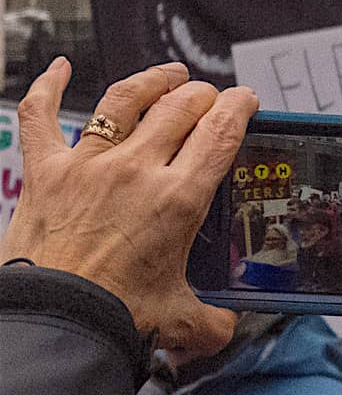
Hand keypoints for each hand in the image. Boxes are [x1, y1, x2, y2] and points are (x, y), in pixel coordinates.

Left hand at [0, 58, 258, 355]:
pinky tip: (57, 69)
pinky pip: (42, 115)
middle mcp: (136, 171)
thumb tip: (223, 326)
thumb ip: (213, 320)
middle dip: (204, 95)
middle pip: (180, 107)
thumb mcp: (183, 319)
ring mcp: (89, 165)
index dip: (238, 107)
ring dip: (153, 80)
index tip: (245, 101)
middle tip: (211, 98)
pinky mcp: (46, 172)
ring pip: (126, 99)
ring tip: (169, 75)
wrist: (54, 321)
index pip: (220, 132)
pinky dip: (48, 86)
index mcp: (178, 199)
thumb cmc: (113, 316)